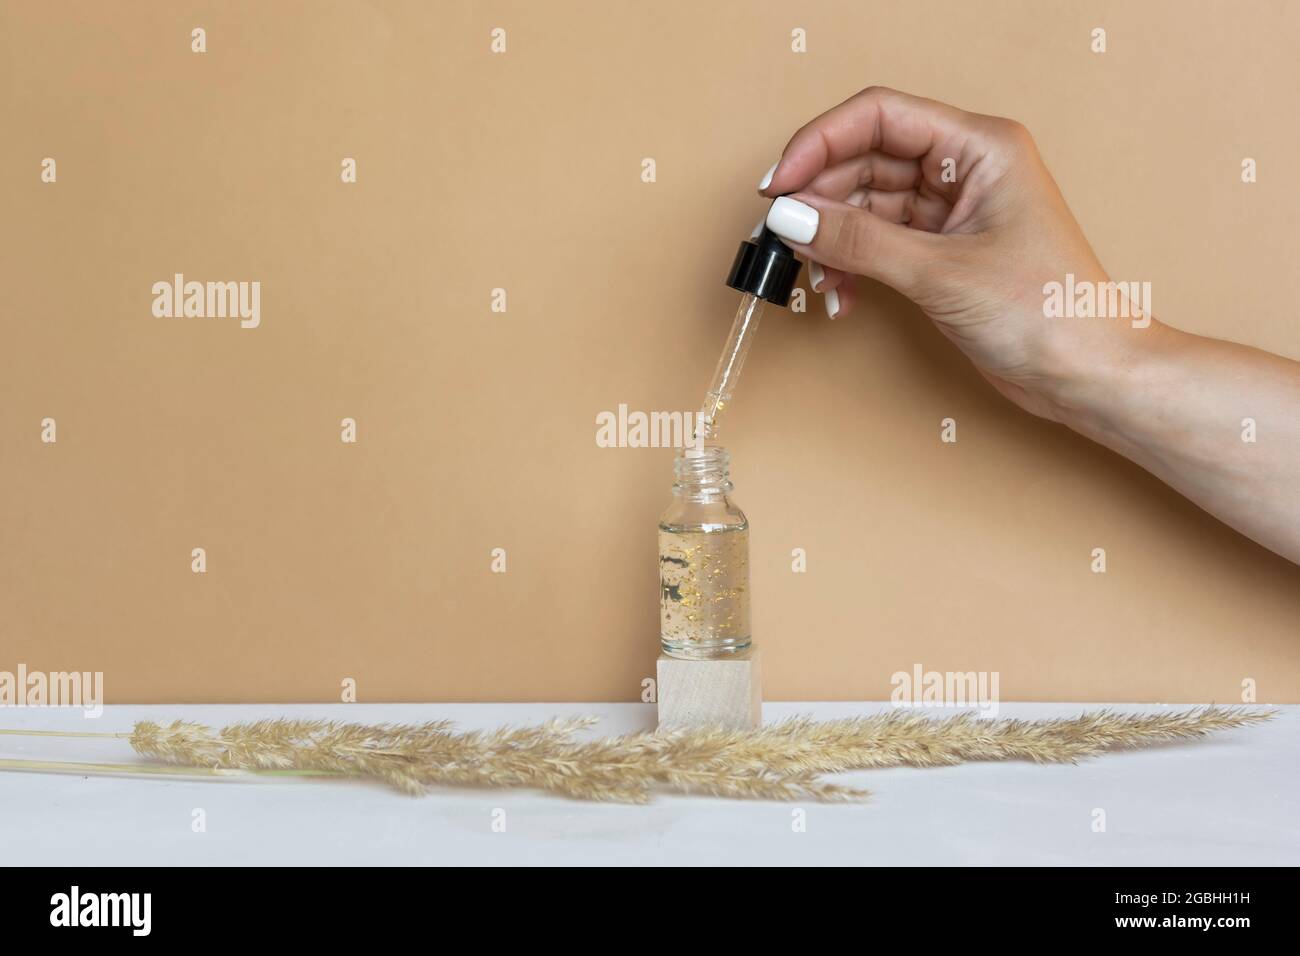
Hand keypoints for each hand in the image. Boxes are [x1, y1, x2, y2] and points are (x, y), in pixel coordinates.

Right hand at [759, 85, 1159, 421]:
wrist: (1087, 374)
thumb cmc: (1050, 312)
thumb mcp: (940, 272)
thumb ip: (859, 240)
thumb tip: (792, 218)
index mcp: (980, 146)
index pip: (880, 116)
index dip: (820, 143)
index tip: (779, 185)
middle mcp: (965, 168)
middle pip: (866, 158)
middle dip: (820, 198)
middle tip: (785, 236)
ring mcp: (952, 210)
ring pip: (866, 203)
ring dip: (832, 239)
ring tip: (817, 276)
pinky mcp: (942, 251)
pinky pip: (877, 241)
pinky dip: (852, 264)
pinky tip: (840, 295)